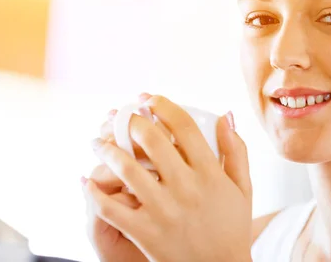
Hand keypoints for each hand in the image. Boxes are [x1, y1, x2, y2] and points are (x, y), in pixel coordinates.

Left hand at [83, 95, 252, 261]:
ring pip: (126, 169)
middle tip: (122, 115)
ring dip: (107, 149)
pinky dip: (94, 192)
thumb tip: (225, 115)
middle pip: (151, 140)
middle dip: (132, 120)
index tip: (149, 99)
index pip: (184, 126)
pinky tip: (87, 180)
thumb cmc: (231, 227)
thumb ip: (236, 150)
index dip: (163, 105)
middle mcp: (186, 188)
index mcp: (210, 173)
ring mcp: (163, 210)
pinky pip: (111, 207)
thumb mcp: (243, 187)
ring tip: (98, 142)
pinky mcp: (145, 232)